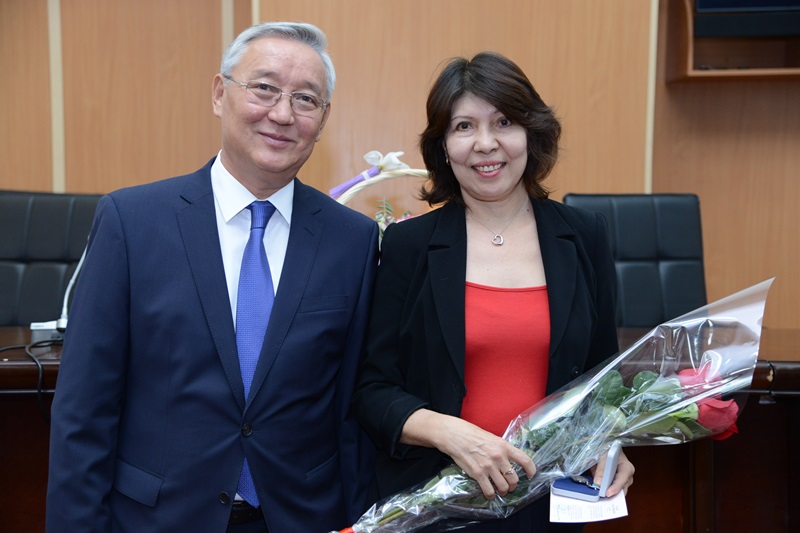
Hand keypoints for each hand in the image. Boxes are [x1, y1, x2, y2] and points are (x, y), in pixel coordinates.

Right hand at [400, 409, 536, 498]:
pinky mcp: (477, 474)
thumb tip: (510, 461)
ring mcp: (488, 466)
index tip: (530, 475)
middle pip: (514, 479)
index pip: (525, 460)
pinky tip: (489, 493)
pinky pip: (489, 490)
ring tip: (499, 490)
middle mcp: (498, 457)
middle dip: (513, 486)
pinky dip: (490, 495)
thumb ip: (502, 450)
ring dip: (503, 491)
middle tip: (509, 486)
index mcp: (504, 446)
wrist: (454, 435)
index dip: (531, 470)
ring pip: (503, 487)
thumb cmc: (472, 434)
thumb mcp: (492, 438)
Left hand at [591, 448, 634, 496]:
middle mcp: (627, 477)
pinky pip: (611, 491)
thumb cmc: (608, 450)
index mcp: (627, 468)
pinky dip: (604, 492)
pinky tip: (597, 493)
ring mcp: (621, 482)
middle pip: (621, 489)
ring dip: (607, 494)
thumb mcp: (604, 456)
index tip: (607, 493)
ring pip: (616, 492)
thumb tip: (598, 483)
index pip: (622, 480)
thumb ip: (601, 469)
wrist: (607, 449)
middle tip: (602, 498)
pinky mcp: (615, 484)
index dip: (615, 487)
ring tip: (598, 497)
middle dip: (612, 494)